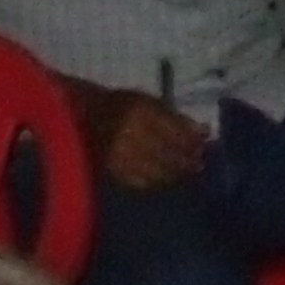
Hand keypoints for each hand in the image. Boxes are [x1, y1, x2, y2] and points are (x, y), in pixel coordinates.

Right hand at [83, 89, 208, 190]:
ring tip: (185, 171)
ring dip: (175, 173)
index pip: (176, 132)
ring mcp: (120, 155)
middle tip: (199, 163)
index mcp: (141, 112)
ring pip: (157, 171)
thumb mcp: (148, 102)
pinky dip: (157, 181)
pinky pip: (141, 182)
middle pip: (168, 153)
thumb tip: (204, 132)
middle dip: (187, 160)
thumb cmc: (120, 106)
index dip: (192, 142)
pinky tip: (164, 178)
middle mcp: (131, 134)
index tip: (204, 145)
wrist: (80, 118)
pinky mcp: (112, 171)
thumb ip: (177, 117)